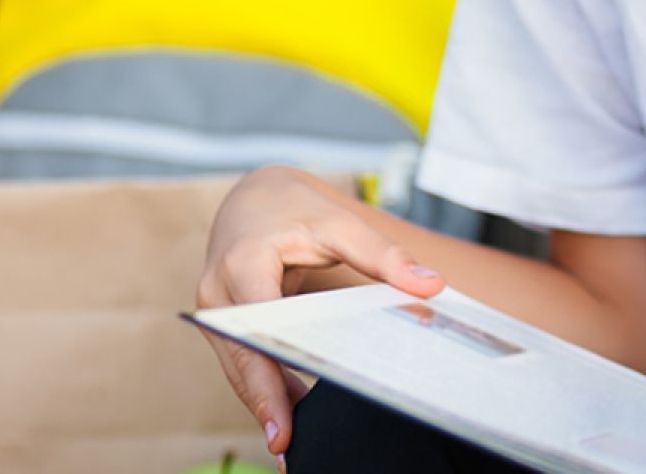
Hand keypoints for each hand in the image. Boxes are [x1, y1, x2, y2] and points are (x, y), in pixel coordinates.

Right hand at [196, 166, 446, 463]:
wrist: (253, 197)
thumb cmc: (292, 209)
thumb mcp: (339, 223)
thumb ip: (384, 255)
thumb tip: (430, 284)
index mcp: (243, 263)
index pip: (256, 326)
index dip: (269, 373)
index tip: (285, 415)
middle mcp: (218, 293)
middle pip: (242, 358)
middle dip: (263, 404)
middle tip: (286, 447)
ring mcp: (215, 312)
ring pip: (239, 367)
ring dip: (264, 403)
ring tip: (291, 444)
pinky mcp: (223, 326)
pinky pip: (243, 361)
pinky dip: (265, 387)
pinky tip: (289, 415)